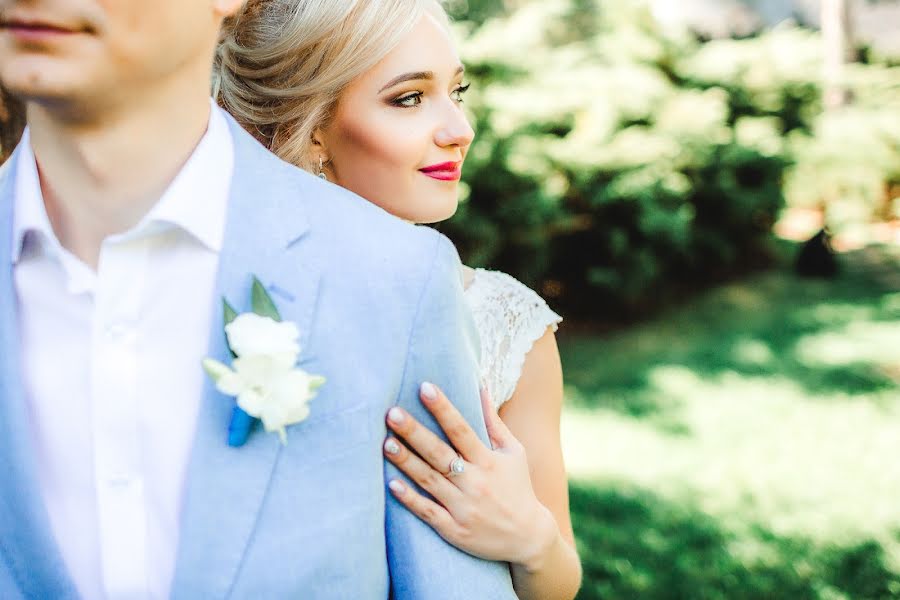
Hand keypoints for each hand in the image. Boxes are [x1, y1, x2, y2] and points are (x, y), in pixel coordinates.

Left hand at [383, 382, 557, 569]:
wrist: (527, 537)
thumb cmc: (517, 487)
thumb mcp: (513, 452)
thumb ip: (493, 422)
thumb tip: (481, 386)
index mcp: (488, 461)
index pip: (461, 430)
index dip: (443, 409)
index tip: (424, 388)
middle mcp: (475, 483)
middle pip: (439, 454)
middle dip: (415, 433)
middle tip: (392, 413)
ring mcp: (463, 508)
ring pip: (429, 481)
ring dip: (406, 462)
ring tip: (385, 443)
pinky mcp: (453, 530)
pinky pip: (428, 512)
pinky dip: (410, 499)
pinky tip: (391, 484)